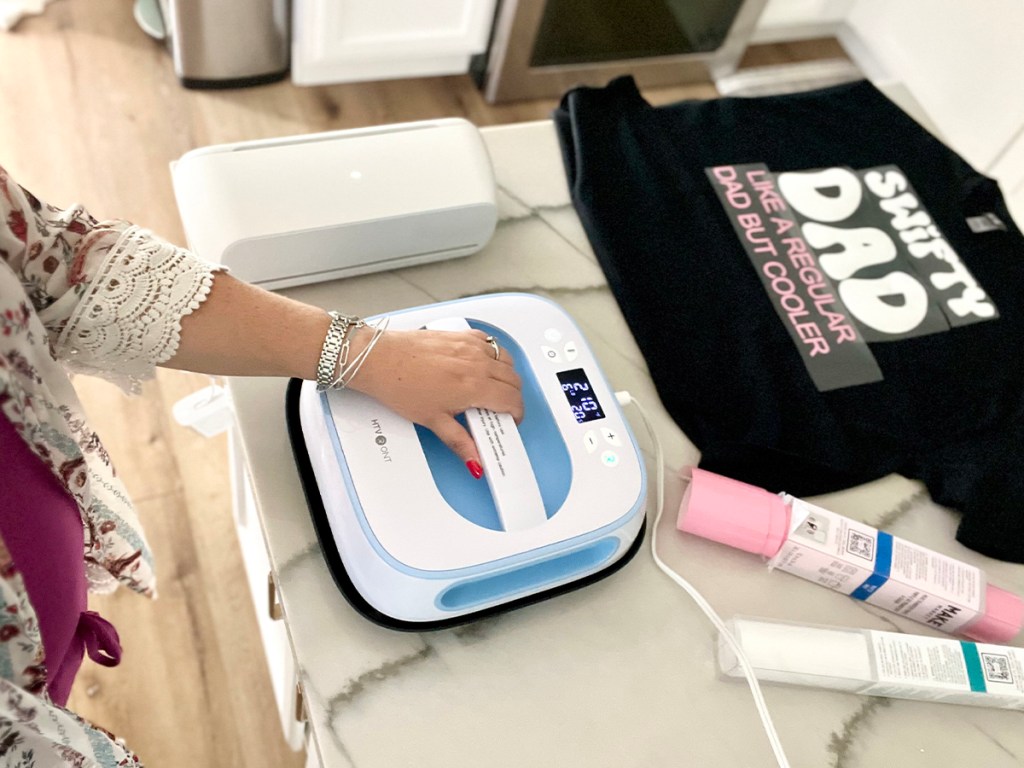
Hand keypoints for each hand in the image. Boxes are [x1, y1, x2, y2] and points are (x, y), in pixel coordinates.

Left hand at [346, 327, 522, 471]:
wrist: (379, 360)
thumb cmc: (401, 384)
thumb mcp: (433, 420)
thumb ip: (460, 442)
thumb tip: (474, 460)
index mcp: (474, 386)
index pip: (513, 400)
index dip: (516, 414)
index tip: (509, 420)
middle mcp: (477, 362)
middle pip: (515, 380)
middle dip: (512, 397)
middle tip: (498, 408)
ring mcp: (471, 345)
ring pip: (506, 359)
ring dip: (506, 375)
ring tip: (490, 388)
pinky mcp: (462, 334)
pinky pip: (490, 342)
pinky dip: (493, 354)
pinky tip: (479, 365)